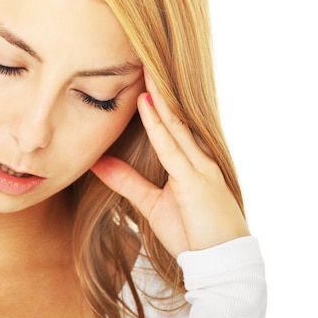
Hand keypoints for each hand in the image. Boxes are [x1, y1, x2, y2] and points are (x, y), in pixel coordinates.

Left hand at [91, 70, 248, 257]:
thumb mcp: (151, 203)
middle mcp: (196, 156)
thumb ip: (127, 181)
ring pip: (174, 122)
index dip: (155, 97)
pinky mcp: (196, 179)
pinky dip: (159, 124)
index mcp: (189, 160)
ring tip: (142, 66)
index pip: (170, 121)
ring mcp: (199, 165)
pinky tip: (145, 104)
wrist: (218, 262)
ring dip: (157, 94)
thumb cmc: (191, 232)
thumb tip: (100, 162)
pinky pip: (172, 146)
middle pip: (174, 114)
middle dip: (157, 86)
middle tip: (140, 55)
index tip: (138, 73)